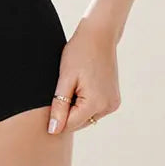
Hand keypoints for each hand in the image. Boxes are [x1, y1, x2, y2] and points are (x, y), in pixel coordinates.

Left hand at [48, 19, 121, 133]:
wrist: (99, 35)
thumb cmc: (79, 52)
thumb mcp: (65, 78)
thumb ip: (59, 106)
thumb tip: (53, 130)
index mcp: (96, 103)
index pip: (70, 125)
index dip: (56, 117)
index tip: (49, 103)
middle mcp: (108, 107)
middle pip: (79, 123)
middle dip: (68, 112)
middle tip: (62, 89)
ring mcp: (113, 103)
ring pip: (87, 117)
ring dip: (77, 108)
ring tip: (73, 85)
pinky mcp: (114, 99)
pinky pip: (95, 109)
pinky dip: (86, 103)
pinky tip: (81, 86)